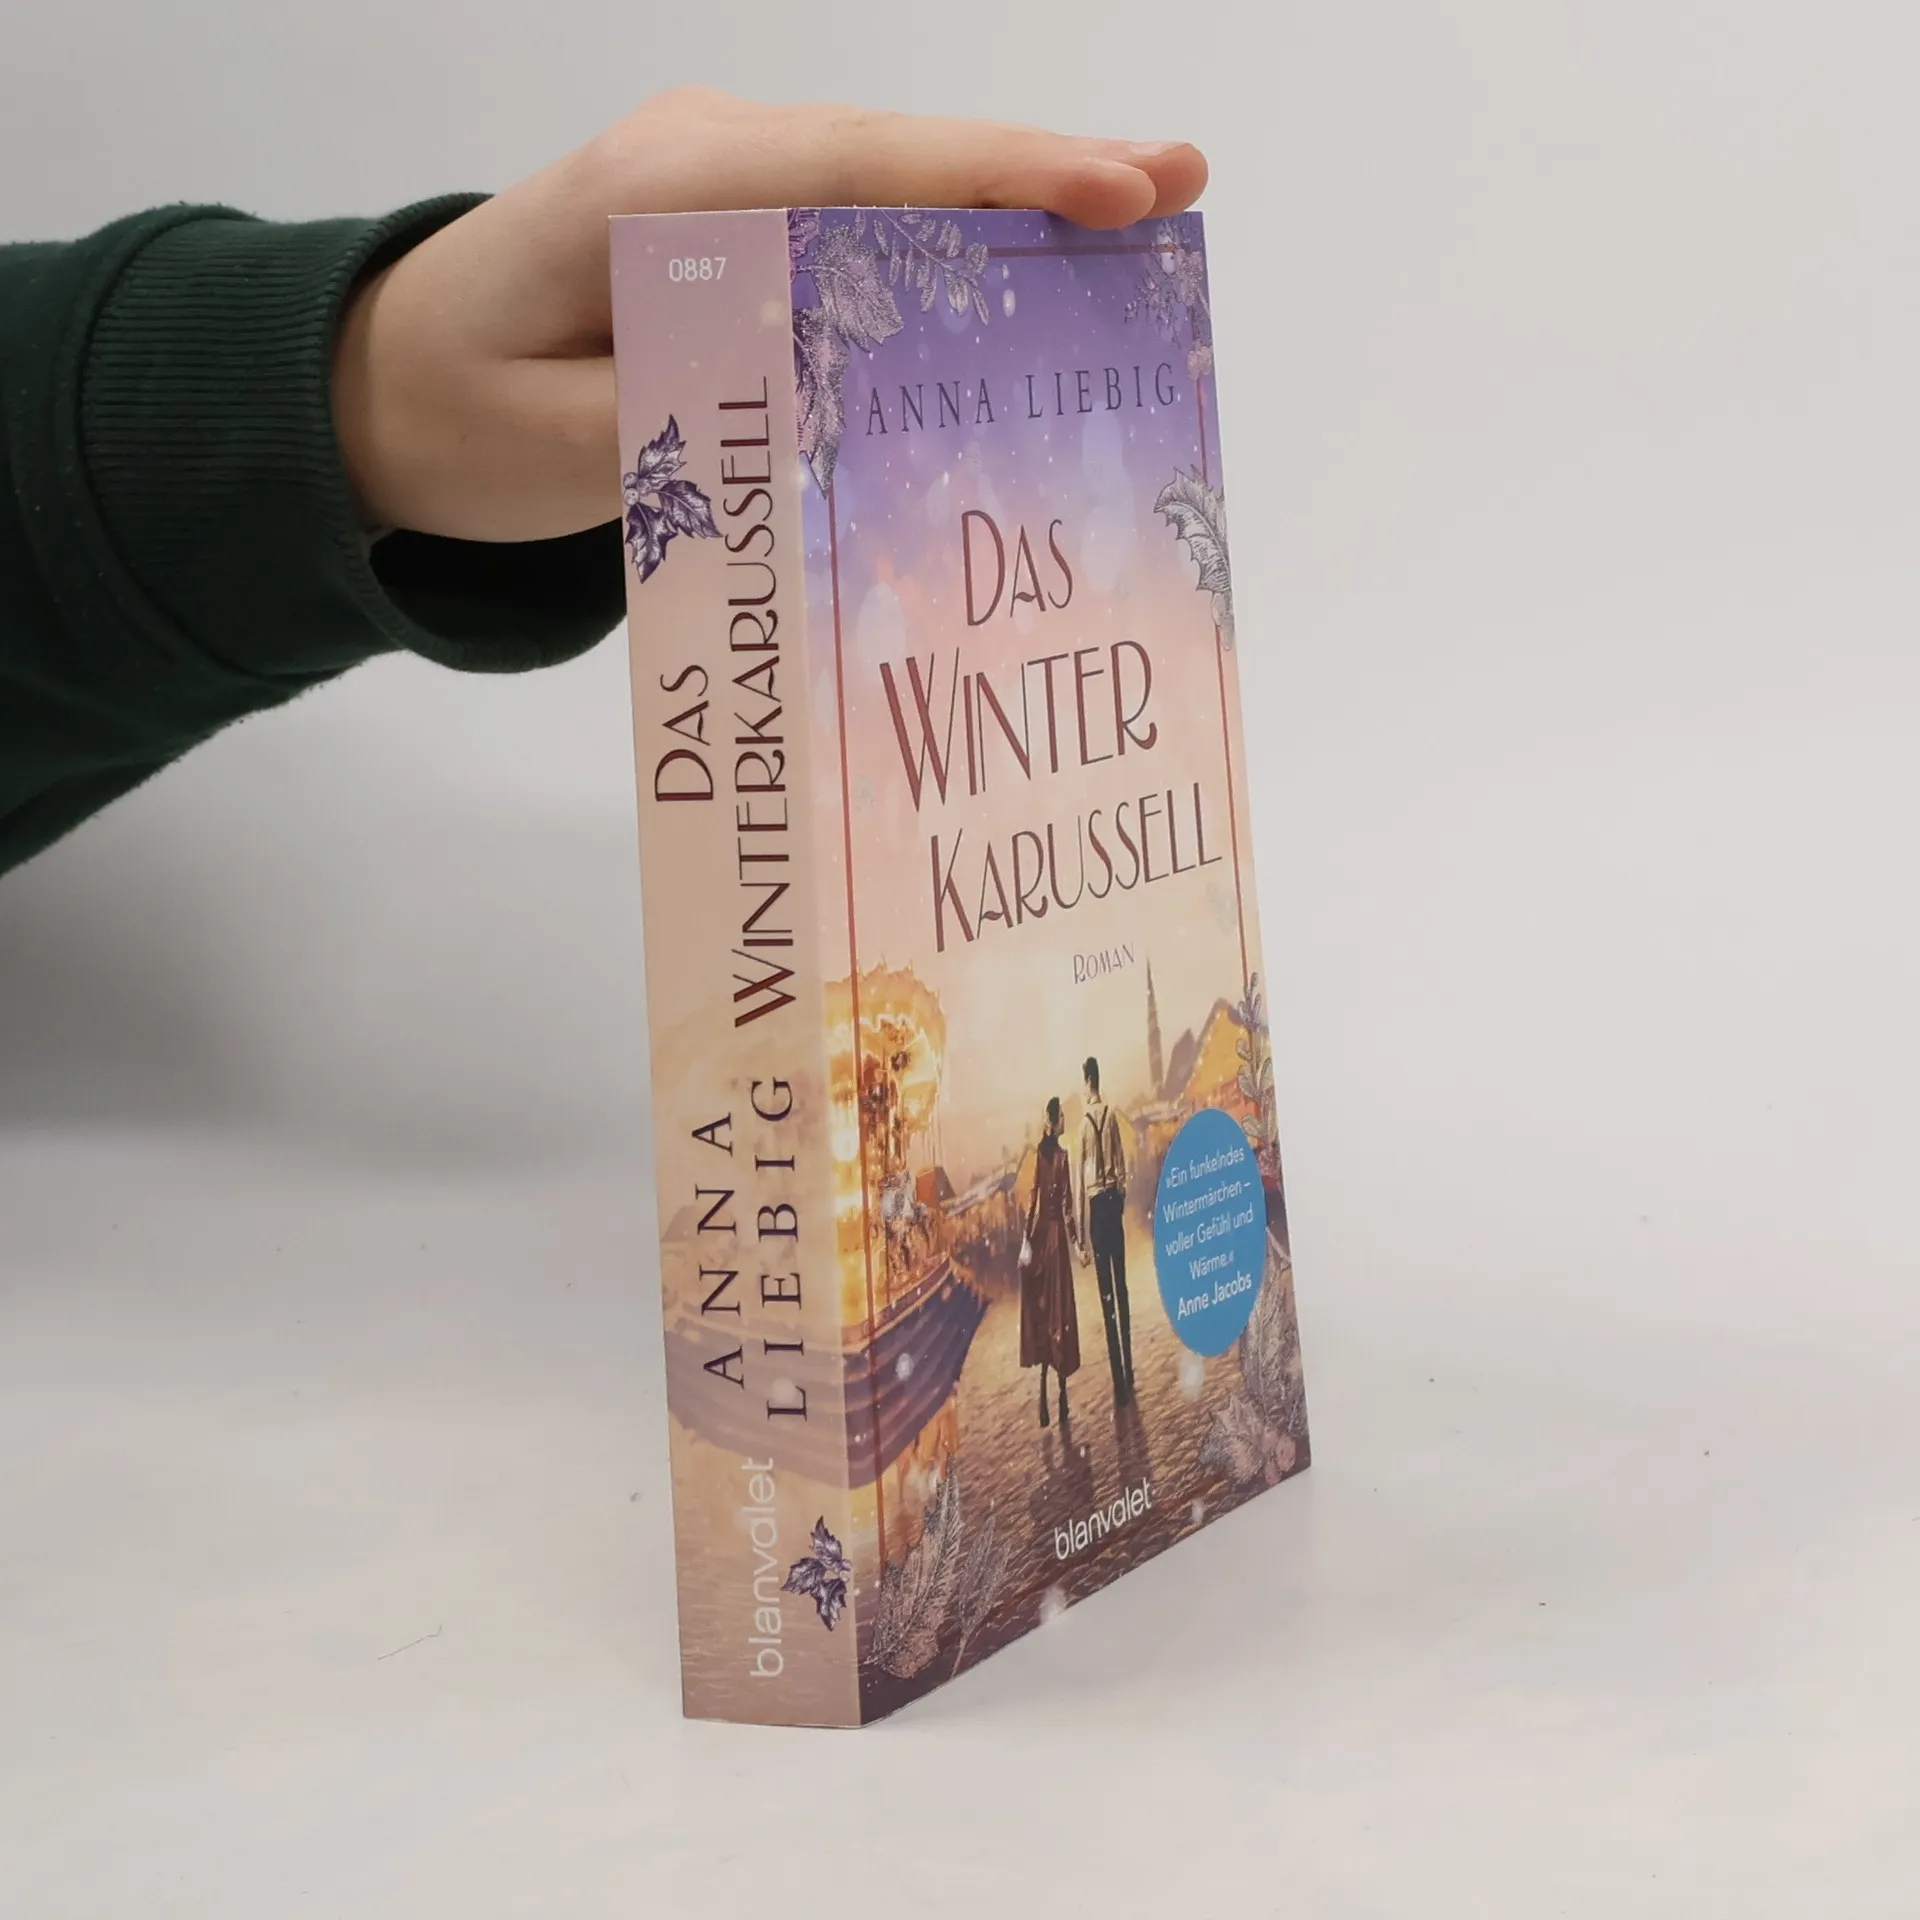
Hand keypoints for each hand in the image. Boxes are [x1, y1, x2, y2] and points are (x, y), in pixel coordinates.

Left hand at [332, 89, 1206, 542]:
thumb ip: (701, 422)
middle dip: (1042, 174)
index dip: (994, 183)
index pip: (858, 172)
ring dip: (1012, 207)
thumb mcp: (569, 446)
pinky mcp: (734, 232)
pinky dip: (949, 245)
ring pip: (891, 185)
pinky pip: (857, 226)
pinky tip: (1027, 273)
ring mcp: (723, 187)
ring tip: (1138, 222)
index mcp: (664, 194)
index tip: (1114, 193)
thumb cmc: (461, 414)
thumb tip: (835, 412)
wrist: (383, 385)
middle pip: (900, 159)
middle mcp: (706, 161)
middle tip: (1179, 183)